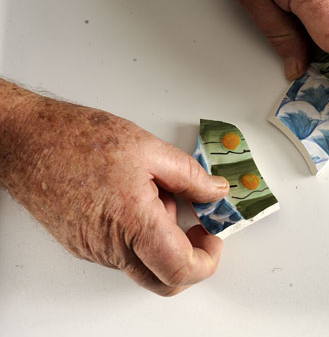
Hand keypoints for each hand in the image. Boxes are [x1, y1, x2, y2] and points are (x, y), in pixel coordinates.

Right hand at [0, 80, 228, 295]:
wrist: (25, 140)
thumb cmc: (76, 138)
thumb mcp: (149, 148)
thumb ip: (190, 176)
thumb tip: (215, 192)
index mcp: (131, 222)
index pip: (180, 269)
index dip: (207, 259)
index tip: (215, 236)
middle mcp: (109, 246)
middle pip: (163, 279)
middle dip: (190, 257)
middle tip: (199, 225)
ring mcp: (93, 250)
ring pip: (143, 263)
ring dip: (163, 239)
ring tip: (157, 194)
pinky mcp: (82, 245)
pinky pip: (122, 253)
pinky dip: (141, 234)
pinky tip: (136, 198)